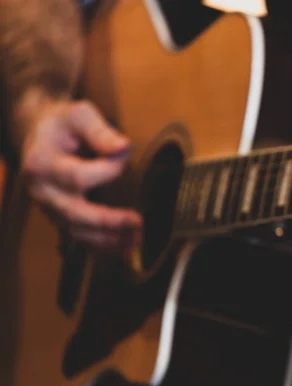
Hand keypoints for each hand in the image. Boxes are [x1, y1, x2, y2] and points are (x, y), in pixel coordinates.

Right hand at [19, 97, 141, 254]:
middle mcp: (42, 190)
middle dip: (108, 221)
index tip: (126, 155)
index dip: (107, 170)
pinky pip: (80, 236)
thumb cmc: (61, 123)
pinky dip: (102, 245)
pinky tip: (124, 250)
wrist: (39, 133)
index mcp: (41, 163)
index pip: (78, 177)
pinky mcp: (59, 216)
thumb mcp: (79, 115)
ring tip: (136, 241)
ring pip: (77, 231)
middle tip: (137, 222)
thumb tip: (124, 148)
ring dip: (109, 239)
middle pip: (74, 213)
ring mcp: (49, 207)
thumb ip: (100, 131)